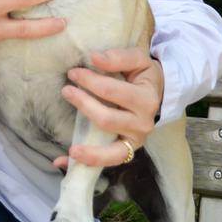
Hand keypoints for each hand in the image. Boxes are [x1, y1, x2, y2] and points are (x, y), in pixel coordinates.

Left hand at [53, 47, 163, 169]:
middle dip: (84, 105)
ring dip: (89, 151)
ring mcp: (135, 140)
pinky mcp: (127, 150)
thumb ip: (119, 57)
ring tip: (70, 149)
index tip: (73, 72)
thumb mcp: (138, 59)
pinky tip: (63, 162)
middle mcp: (143, 124)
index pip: (112, 91)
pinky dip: (86, 164)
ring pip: (111, 151)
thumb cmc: (144, 75)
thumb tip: (95, 58)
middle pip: (107, 119)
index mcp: (146, 99)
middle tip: (66, 90)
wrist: (159, 93)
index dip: (89, 81)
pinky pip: (108, 162)